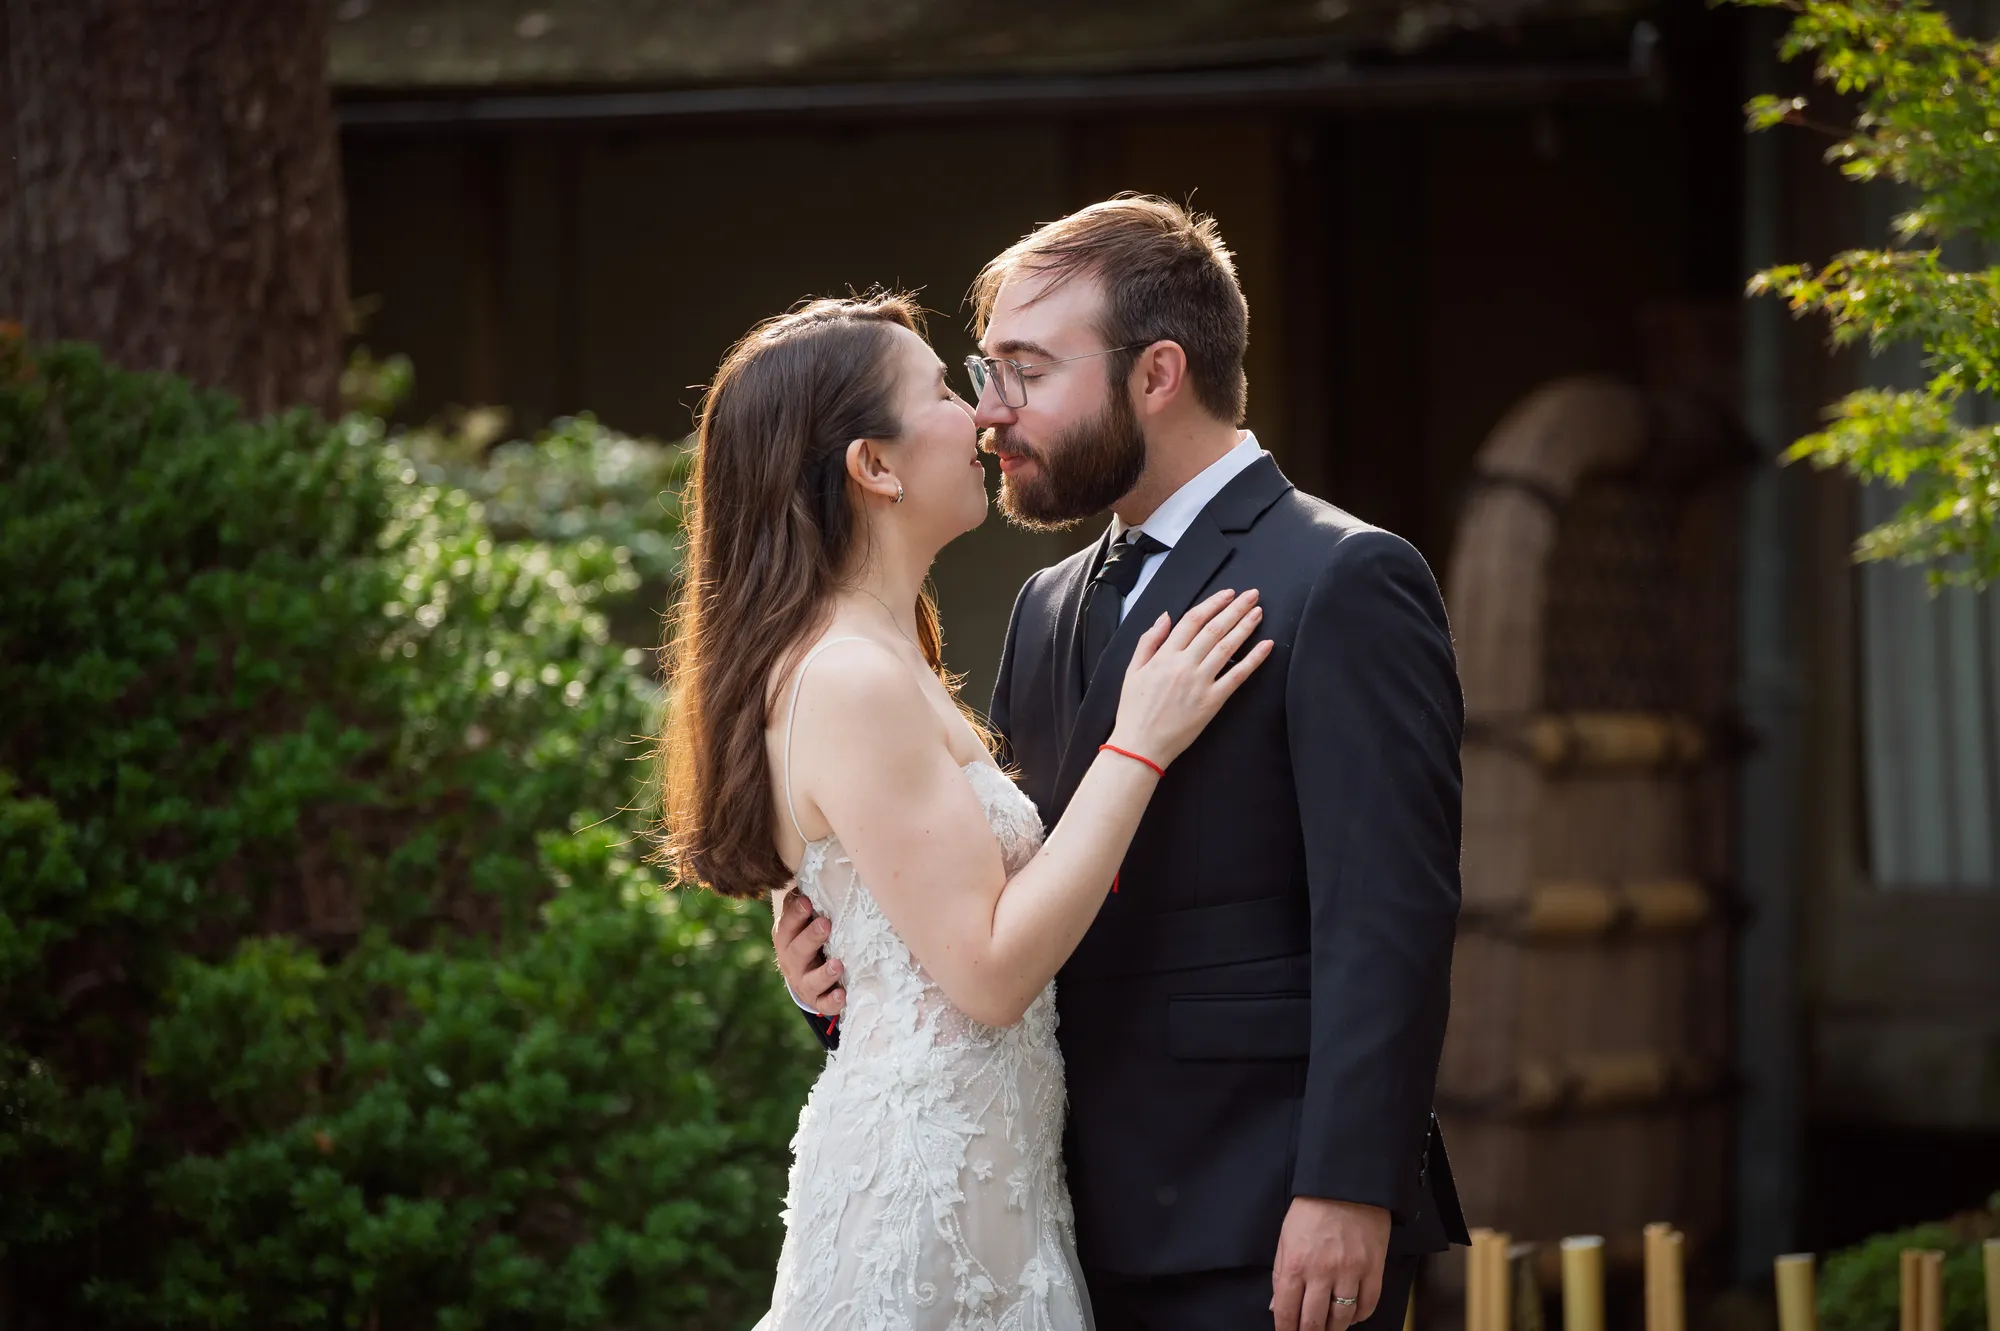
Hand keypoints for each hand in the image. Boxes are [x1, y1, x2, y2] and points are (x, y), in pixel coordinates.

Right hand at [773, 886, 843, 1016]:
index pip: (787, 924)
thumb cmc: (807, 938)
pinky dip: (832, 1001)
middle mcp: (791, 960)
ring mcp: (803, 982)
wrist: (803, 977)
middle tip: (825, 924)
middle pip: (797, 950)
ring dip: (824, 972)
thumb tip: (822, 871)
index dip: (795, 913)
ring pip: (810, 980)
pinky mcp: (816, 999)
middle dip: (811, 937)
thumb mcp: (802, 921)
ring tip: (838, 964)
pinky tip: (842, 995)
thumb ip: (806, 903)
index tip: (808, 902)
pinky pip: (823, 1003)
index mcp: (786, 936)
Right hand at [1107, 588, 1272, 768]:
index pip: (1192, 620)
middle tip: (1252, 595)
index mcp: (1164, 655)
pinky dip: (1253, 660)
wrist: (1140, 745)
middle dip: (1235, 609)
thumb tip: (1165, 616)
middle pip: (1214, 629)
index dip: (1213, 604)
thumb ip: (1149, 641)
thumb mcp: (1132, 670)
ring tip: (1258, 613)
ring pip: (1227, 647)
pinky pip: (1237, 676)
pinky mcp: (1212, 702)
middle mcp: (1184, 665)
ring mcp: (1200, 683)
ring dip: (1245, 627)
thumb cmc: (1134, 710)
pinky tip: (1266, 646)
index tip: (1228, 594)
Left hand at [1270, 1196, 1389, 1330]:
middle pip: (1314, 1322)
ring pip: (1342, 1318)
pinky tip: (1352, 1316)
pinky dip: (1359, 1316)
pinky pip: (1368, 1305)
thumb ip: (1280, 1274)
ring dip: (1334, 1330)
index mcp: (1295, 1263)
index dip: (1285, 1330)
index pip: (1287, 1311)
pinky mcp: (1374, 1269)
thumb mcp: (1286, 1237)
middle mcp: (1322, 1272)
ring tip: (1328, 1330)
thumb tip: (1276, 1307)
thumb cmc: (1312, 1209)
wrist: (1346, 1185)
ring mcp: (1350, 1272)